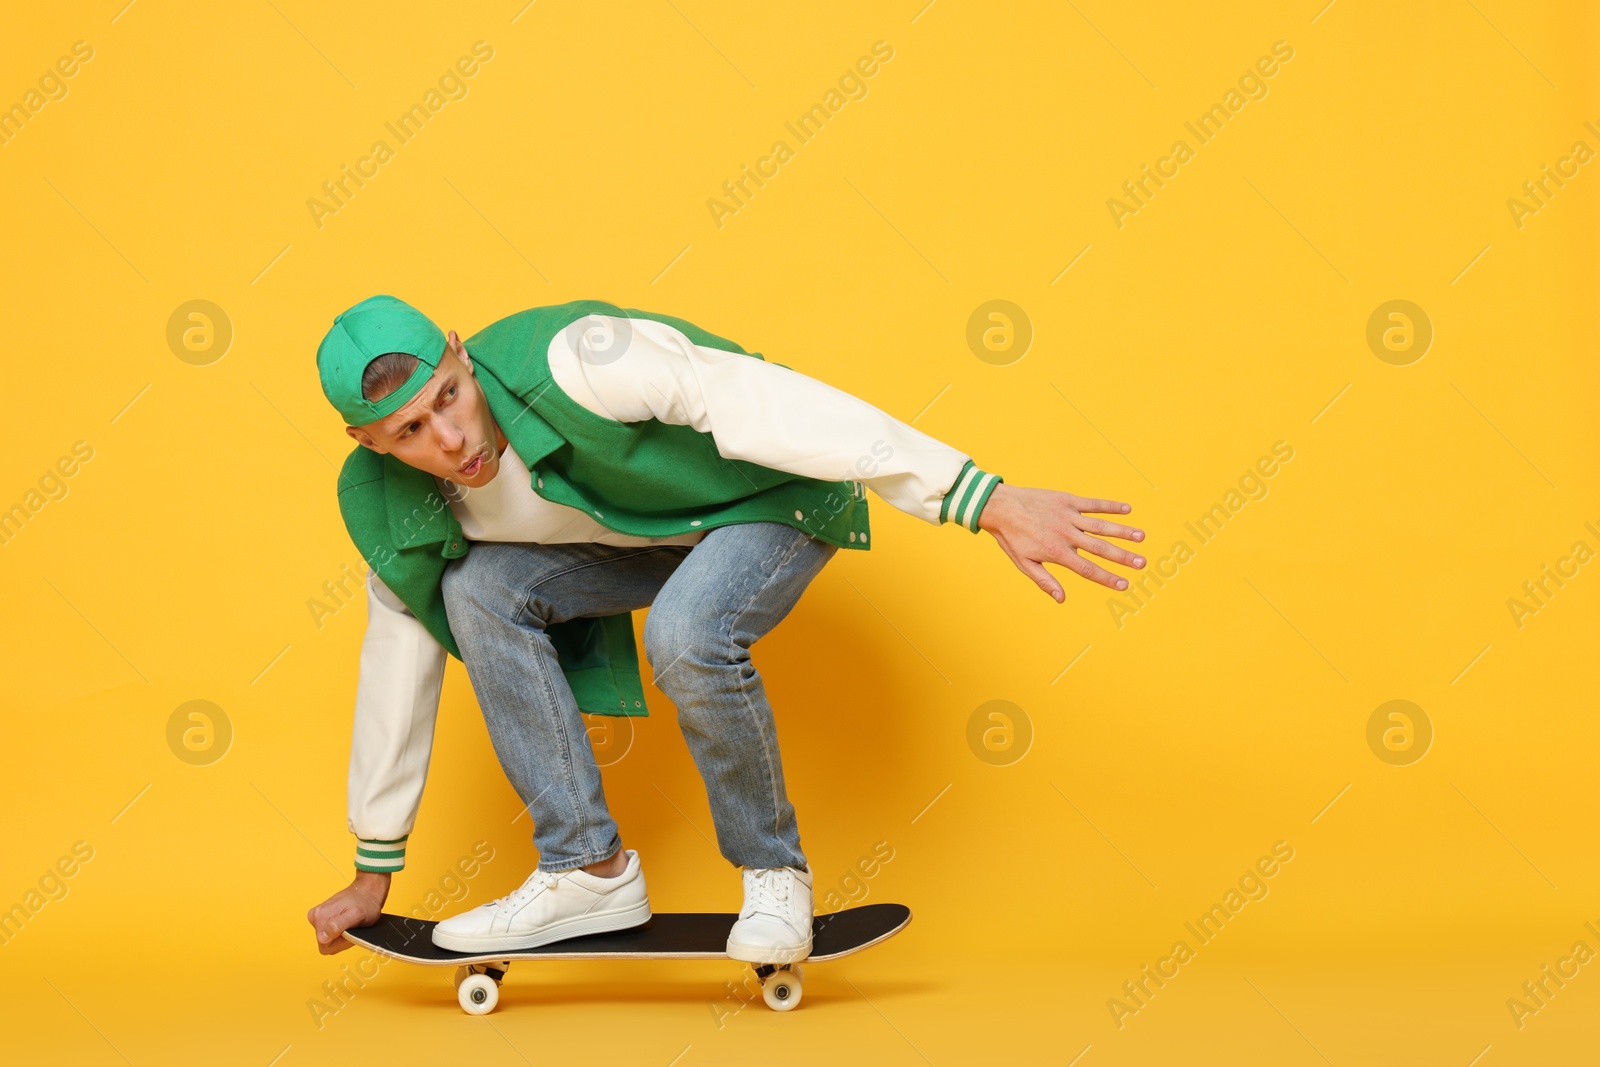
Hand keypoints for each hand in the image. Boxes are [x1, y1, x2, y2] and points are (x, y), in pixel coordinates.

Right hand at [307, 871, 389, 954]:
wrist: (367, 890)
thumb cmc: (365, 903)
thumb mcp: (356, 915)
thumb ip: (338, 926)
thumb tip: (323, 936)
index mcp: (319, 918)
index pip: (325, 946)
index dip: (340, 943)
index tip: (350, 930)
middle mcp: (314, 917)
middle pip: (326, 943)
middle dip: (341, 939)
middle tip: (353, 925)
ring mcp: (317, 917)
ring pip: (329, 939)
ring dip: (341, 935)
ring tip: (351, 922)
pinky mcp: (322, 917)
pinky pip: (331, 933)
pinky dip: (341, 931)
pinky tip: (348, 921)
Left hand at [976, 483, 1144, 600]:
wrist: (1000, 507)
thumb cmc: (1012, 538)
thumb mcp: (1024, 563)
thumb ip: (1045, 581)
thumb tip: (1062, 599)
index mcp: (1057, 552)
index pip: (1087, 569)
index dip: (1107, 578)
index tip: (1124, 585)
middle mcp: (1066, 534)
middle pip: (1100, 548)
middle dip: (1123, 556)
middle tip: (1142, 563)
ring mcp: (1068, 516)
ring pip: (1101, 525)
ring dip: (1122, 531)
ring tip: (1141, 537)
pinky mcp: (1067, 500)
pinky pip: (1093, 504)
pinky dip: (1110, 506)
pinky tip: (1128, 509)